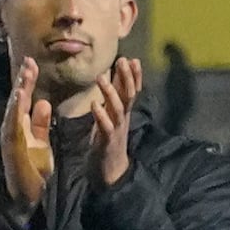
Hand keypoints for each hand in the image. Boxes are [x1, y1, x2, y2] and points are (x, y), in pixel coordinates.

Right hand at [0, 52, 57, 210]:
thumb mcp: (41, 142)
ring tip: (25, 74)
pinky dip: (16, 110)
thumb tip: (43, 101)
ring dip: (18, 91)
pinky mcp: (12, 146)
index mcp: (19, 126)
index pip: (23, 100)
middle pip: (16, 100)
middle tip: (29, 61)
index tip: (33, 64)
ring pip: (13, 109)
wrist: (27, 196)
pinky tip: (20, 97)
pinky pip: (14, 125)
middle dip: (22, 81)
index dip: (27, 81)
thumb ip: (41, 123)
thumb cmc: (33, 170)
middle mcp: (11, 129)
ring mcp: (10, 137)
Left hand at [93, 56, 142, 189]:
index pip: (132, 91)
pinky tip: (94, 104)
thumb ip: (115, 99)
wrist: (111, 171)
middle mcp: (123, 119)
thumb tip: (116, 80)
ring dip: (110, 92)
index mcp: (124, 113)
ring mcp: (116, 129)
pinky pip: (106, 126)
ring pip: (118, 108)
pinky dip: (101, 115)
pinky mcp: (107, 141)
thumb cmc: (109, 141)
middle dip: (126, 77)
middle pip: (128, 95)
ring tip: (101, 78)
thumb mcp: (113, 118)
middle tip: (122, 60)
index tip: (133, 59)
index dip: (134, 76)